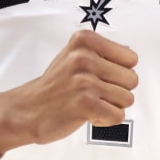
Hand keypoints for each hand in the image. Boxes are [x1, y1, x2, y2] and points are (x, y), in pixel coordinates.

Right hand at [0, 29, 138, 156]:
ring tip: (89, 103)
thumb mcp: (75, 55)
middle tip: (94, 93)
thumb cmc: (55, 85)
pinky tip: (88, 115)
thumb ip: (103, 52)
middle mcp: (84, 57)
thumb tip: (131, 54)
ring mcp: (84, 81)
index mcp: (85, 40)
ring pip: (127, 99)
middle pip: (132, 80)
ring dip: (110, 106)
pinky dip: (105, 120)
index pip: (131, 59)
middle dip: (117, 91)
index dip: (119, 72)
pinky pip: (118, 116)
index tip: (98, 77)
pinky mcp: (85, 104)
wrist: (27, 109)